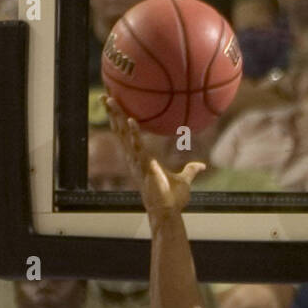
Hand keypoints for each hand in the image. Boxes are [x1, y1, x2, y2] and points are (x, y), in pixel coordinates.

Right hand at [105, 97, 204, 226]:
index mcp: (140, 158)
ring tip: (110, 99)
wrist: (168, 212)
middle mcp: (133, 158)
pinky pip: (137, 147)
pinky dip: (134, 133)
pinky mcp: (144, 166)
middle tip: (105, 94)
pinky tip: (130, 120)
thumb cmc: (172, 199)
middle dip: (112, 113)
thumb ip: (191, 170)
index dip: (120, 120)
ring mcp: (137, 162)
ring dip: (116, 117)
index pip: (126, 135)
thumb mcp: (183, 180)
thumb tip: (202, 165)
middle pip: (119, 130)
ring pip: (122, 135)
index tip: (115, 104)